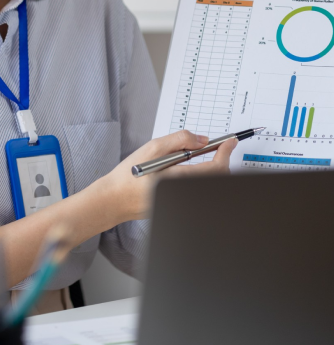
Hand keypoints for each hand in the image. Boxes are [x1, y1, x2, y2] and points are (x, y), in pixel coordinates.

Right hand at [100, 129, 235, 224]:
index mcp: (179, 178)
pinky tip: (186, 169)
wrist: (115, 199)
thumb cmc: (129, 175)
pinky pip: (196, 188)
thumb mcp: (152, 148)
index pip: (215, 167)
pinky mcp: (179, 205)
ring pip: (207, 183)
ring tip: (196, 156)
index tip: (230, 142)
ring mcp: (182, 201)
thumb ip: (179, 140)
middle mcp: (184, 193)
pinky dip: (199, 176)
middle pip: (215, 177)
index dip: (226, 152)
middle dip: (220, 160)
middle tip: (217, 146)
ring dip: (210, 168)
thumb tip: (202, 140)